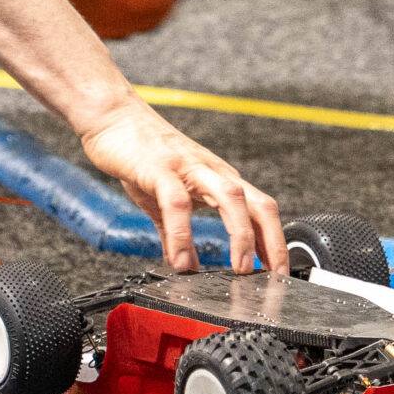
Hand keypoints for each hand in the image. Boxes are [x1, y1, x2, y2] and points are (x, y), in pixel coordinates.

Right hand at [79, 101, 284, 274]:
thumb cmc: (143, 154)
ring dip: (240, 235)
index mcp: (220, 180)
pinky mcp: (161, 168)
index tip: (279, 274)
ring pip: (231, 198)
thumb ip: (175, 232)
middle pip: (259, 204)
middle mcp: (213, 173)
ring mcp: (190, 168)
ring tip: (238, 270)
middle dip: (271, 242)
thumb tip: (183, 265)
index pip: (261, 211)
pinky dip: (183, 234)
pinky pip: (177, 203)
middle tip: (272, 277)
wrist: (114, 117)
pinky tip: (181, 260)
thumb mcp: (164, 199)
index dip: (275, 243)